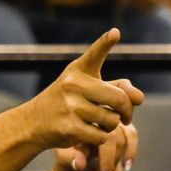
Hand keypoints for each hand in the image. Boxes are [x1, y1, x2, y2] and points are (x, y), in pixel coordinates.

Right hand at [24, 29, 144, 167]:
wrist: (31, 123)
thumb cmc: (65, 103)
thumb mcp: (85, 88)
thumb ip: (117, 88)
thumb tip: (139, 98)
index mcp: (77, 71)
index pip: (94, 55)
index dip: (105, 43)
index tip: (114, 33)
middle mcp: (72, 85)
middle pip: (120, 99)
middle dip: (127, 111)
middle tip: (126, 117)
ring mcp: (70, 107)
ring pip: (112, 120)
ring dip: (111, 126)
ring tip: (99, 124)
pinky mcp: (69, 128)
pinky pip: (101, 136)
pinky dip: (100, 138)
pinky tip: (89, 134)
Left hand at [59, 116, 139, 170]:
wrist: (77, 149)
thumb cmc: (66, 150)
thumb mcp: (63, 155)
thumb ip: (69, 159)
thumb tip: (80, 166)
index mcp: (78, 118)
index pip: (87, 132)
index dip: (87, 151)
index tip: (86, 170)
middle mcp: (96, 114)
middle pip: (108, 135)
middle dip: (108, 161)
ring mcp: (112, 118)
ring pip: (121, 137)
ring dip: (117, 160)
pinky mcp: (124, 123)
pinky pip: (132, 135)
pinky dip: (131, 152)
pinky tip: (127, 167)